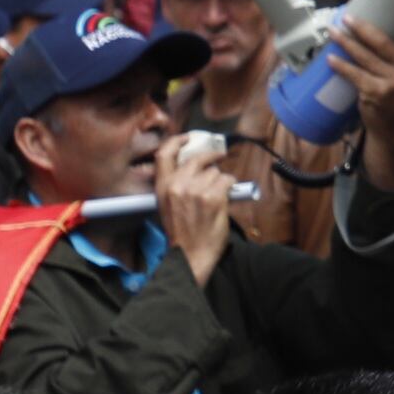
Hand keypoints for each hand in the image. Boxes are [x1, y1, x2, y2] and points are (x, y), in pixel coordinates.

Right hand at [155, 135, 233, 287]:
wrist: (189, 255)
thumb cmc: (181, 233)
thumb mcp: (167, 205)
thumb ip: (176, 185)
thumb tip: (194, 168)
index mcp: (162, 186)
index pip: (165, 154)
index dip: (177, 141)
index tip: (188, 138)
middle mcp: (177, 184)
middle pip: (198, 158)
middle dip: (211, 157)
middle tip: (219, 157)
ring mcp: (196, 190)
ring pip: (216, 172)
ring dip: (220, 180)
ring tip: (217, 195)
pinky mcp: (214, 197)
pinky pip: (228, 181)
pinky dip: (231, 187)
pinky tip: (226, 197)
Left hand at [330, 6, 393, 147]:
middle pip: (383, 44)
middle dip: (362, 29)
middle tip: (347, 17)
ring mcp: (391, 84)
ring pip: (364, 57)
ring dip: (346, 43)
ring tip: (332, 31)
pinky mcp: (374, 94)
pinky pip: (354, 75)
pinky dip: (341, 66)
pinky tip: (330, 58)